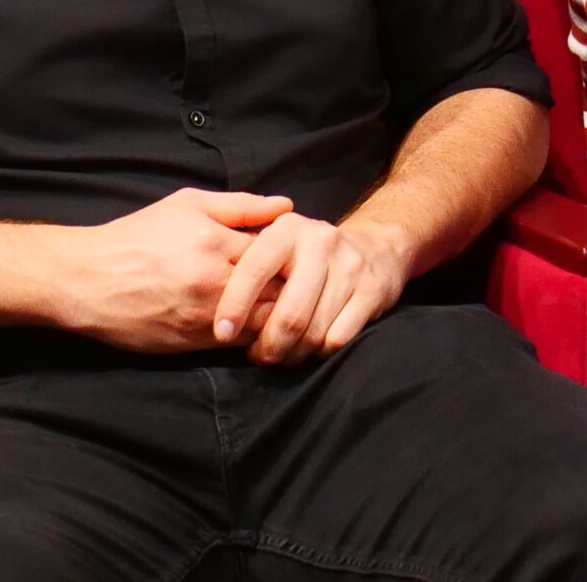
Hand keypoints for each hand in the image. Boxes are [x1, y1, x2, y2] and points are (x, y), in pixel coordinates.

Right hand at [49, 188, 292, 350]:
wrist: (85, 280)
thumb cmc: (137, 236)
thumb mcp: (187, 205)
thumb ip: (241, 206)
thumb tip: (288, 207)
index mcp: (214, 241)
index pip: (278, 251)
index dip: (295, 254)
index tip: (304, 255)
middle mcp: (211, 281)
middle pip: (277, 290)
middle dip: (295, 288)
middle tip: (308, 285)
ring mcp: (202, 316)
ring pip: (263, 322)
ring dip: (280, 317)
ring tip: (290, 308)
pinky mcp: (191, 344)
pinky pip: (239, 344)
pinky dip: (255, 336)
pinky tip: (260, 326)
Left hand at [212, 211, 406, 365]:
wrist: (377, 248)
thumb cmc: (309, 255)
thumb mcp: (277, 239)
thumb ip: (244, 257)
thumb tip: (208, 293)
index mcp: (288, 230)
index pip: (254, 270)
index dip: (235, 305)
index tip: (222, 333)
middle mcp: (321, 243)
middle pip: (289, 314)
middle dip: (269, 346)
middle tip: (258, 356)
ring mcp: (350, 266)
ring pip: (313, 332)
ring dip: (292, 354)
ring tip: (282, 355)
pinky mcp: (372, 291)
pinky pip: (338, 338)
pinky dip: (320, 353)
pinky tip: (311, 349)